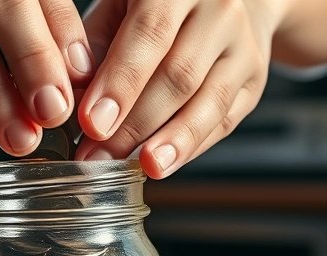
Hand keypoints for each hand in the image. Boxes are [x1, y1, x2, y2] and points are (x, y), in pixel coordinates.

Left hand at [74, 0, 282, 177]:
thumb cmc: (160, 3)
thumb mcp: (121, 4)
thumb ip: (94, 43)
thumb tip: (70, 96)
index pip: (149, 34)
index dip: (120, 83)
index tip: (92, 124)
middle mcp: (219, 9)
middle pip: (178, 75)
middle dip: (135, 124)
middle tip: (98, 156)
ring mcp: (243, 44)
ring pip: (209, 101)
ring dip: (171, 142)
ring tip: (140, 169)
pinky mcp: (255, 78)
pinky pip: (225, 119)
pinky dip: (192, 146)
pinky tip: (165, 163)